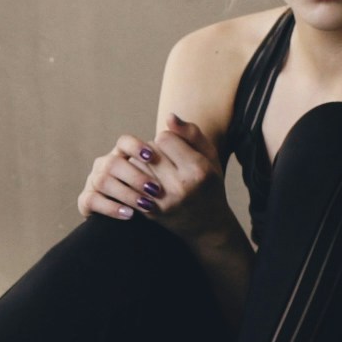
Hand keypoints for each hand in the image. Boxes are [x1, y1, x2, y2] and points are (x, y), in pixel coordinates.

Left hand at [82, 113, 225, 232]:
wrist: (206, 225)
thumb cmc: (209, 184)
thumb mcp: (210, 157)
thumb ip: (191, 133)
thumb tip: (168, 116)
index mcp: (198, 170)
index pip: (164, 138)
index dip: (167, 139)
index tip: (174, 147)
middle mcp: (181, 187)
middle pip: (149, 152)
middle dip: (153, 151)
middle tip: (164, 158)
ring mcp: (163, 201)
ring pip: (137, 167)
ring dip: (142, 164)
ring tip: (156, 170)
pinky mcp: (150, 212)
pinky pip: (131, 184)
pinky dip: (135, 180)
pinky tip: (146, 182)